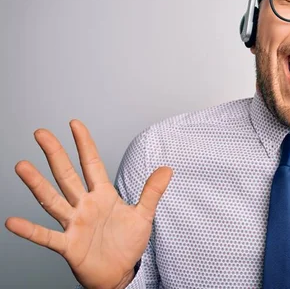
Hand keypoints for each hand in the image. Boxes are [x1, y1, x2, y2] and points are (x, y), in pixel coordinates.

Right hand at [5, 120, 172, 288]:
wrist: (120, 273)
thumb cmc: (127, 244)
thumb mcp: (144, 215)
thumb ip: (152, 191)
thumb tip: (167, 168)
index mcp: (103, 195)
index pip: (92, 164)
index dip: (84, 144)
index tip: (74, 124)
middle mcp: (85, 206)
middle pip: (67, 175)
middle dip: (55, 154)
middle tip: (41, 133)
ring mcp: (75, 224)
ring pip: (53, 200)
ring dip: (37, 185)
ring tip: (22, 167)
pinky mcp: (69, 245)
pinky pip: (47, 236)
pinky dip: (31, 230)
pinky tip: (14, 221)